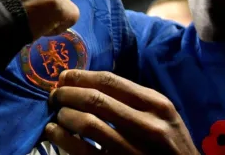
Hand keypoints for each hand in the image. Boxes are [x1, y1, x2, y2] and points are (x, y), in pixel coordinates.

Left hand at [43, 70, 197, 154]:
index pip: (110, 81)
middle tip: (54, 96)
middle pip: (95, 99)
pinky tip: (54, 132)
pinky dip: (62, 138)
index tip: (63, 77)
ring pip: (86, 123)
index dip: (80, 76)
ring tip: (58, 114)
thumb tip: (85, 83)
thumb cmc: (170, 145)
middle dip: (67, 94)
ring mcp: (133, 150)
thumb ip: (133, 100)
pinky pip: (82, 150)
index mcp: (157, 105)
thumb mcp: (162, 117)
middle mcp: (148, 126)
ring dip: (64, 115)